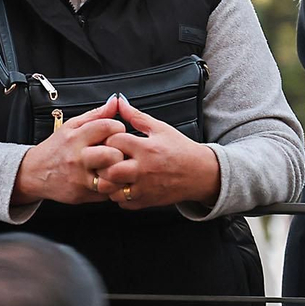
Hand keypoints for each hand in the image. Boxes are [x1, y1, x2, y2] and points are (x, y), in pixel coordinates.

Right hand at [11, 101, 128, 205]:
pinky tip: (105, 180)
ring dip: (117, 173)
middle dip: (120, 153)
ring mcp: (79, 178)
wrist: (35, 172)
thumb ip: (96, 115)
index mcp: (75, 137)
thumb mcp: (71, 126)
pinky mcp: (82, 194)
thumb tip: (116, 102)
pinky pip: (107, 193)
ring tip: (112, 168)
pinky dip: (110, 187)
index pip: (107, 127)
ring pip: (112, 177)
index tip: (116, 133)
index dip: (118, 129)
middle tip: (116, 153)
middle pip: (112, 154)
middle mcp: (76, 158)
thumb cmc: (57, 148)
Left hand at [99, 97, 220, 208]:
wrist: (201, 174)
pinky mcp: (147, 201)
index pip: (113, 142)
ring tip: (111, 173)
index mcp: (146, 149)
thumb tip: (118, 101)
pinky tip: (122, 185)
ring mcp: (145, 188)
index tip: (109, 140)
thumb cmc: (180, 149)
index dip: (107, 139)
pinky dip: (119, 196)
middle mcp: (144, 170)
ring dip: (109, 182)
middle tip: (105, 159)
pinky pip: (123, 203)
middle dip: (103, 164)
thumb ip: (136, 116)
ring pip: (113, 190)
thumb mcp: (160, 128)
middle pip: (109, 170)